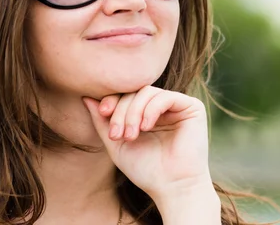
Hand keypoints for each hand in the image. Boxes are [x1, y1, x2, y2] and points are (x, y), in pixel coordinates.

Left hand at [82, 86, 212, 201]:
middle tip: (117, 134)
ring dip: (134, 112)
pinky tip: (146, 127)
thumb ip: (103, 122)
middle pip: (135, 92)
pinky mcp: (192, 107)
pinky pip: (166, 97)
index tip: (102, 113)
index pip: (127, 95)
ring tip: (130, 135)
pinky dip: (151, 109)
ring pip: (148, 92)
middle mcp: (163, 107)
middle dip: (121, 111)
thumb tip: (86, 98)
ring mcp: (177, 106)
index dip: (113, 100)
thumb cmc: (146, 170)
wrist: (172, 187)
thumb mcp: (117, 144)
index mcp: (147, 113)